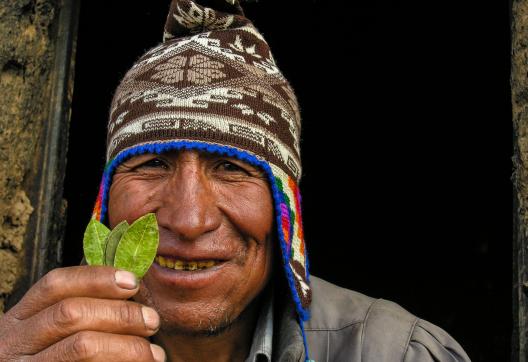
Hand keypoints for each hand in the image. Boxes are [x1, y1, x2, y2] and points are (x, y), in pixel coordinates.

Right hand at [0, 266, 165, 360]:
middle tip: (152, 321)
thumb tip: (130, 284)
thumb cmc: (53, 359)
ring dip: (127, 345)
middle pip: (71, 313)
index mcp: (20, 319)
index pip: (55, 284)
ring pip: (82, 346)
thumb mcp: (52, 333)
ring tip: (154, 353)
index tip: (133, 281)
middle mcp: (14, 343)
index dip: (96, 278)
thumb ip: (83, 309)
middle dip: (120, 313)